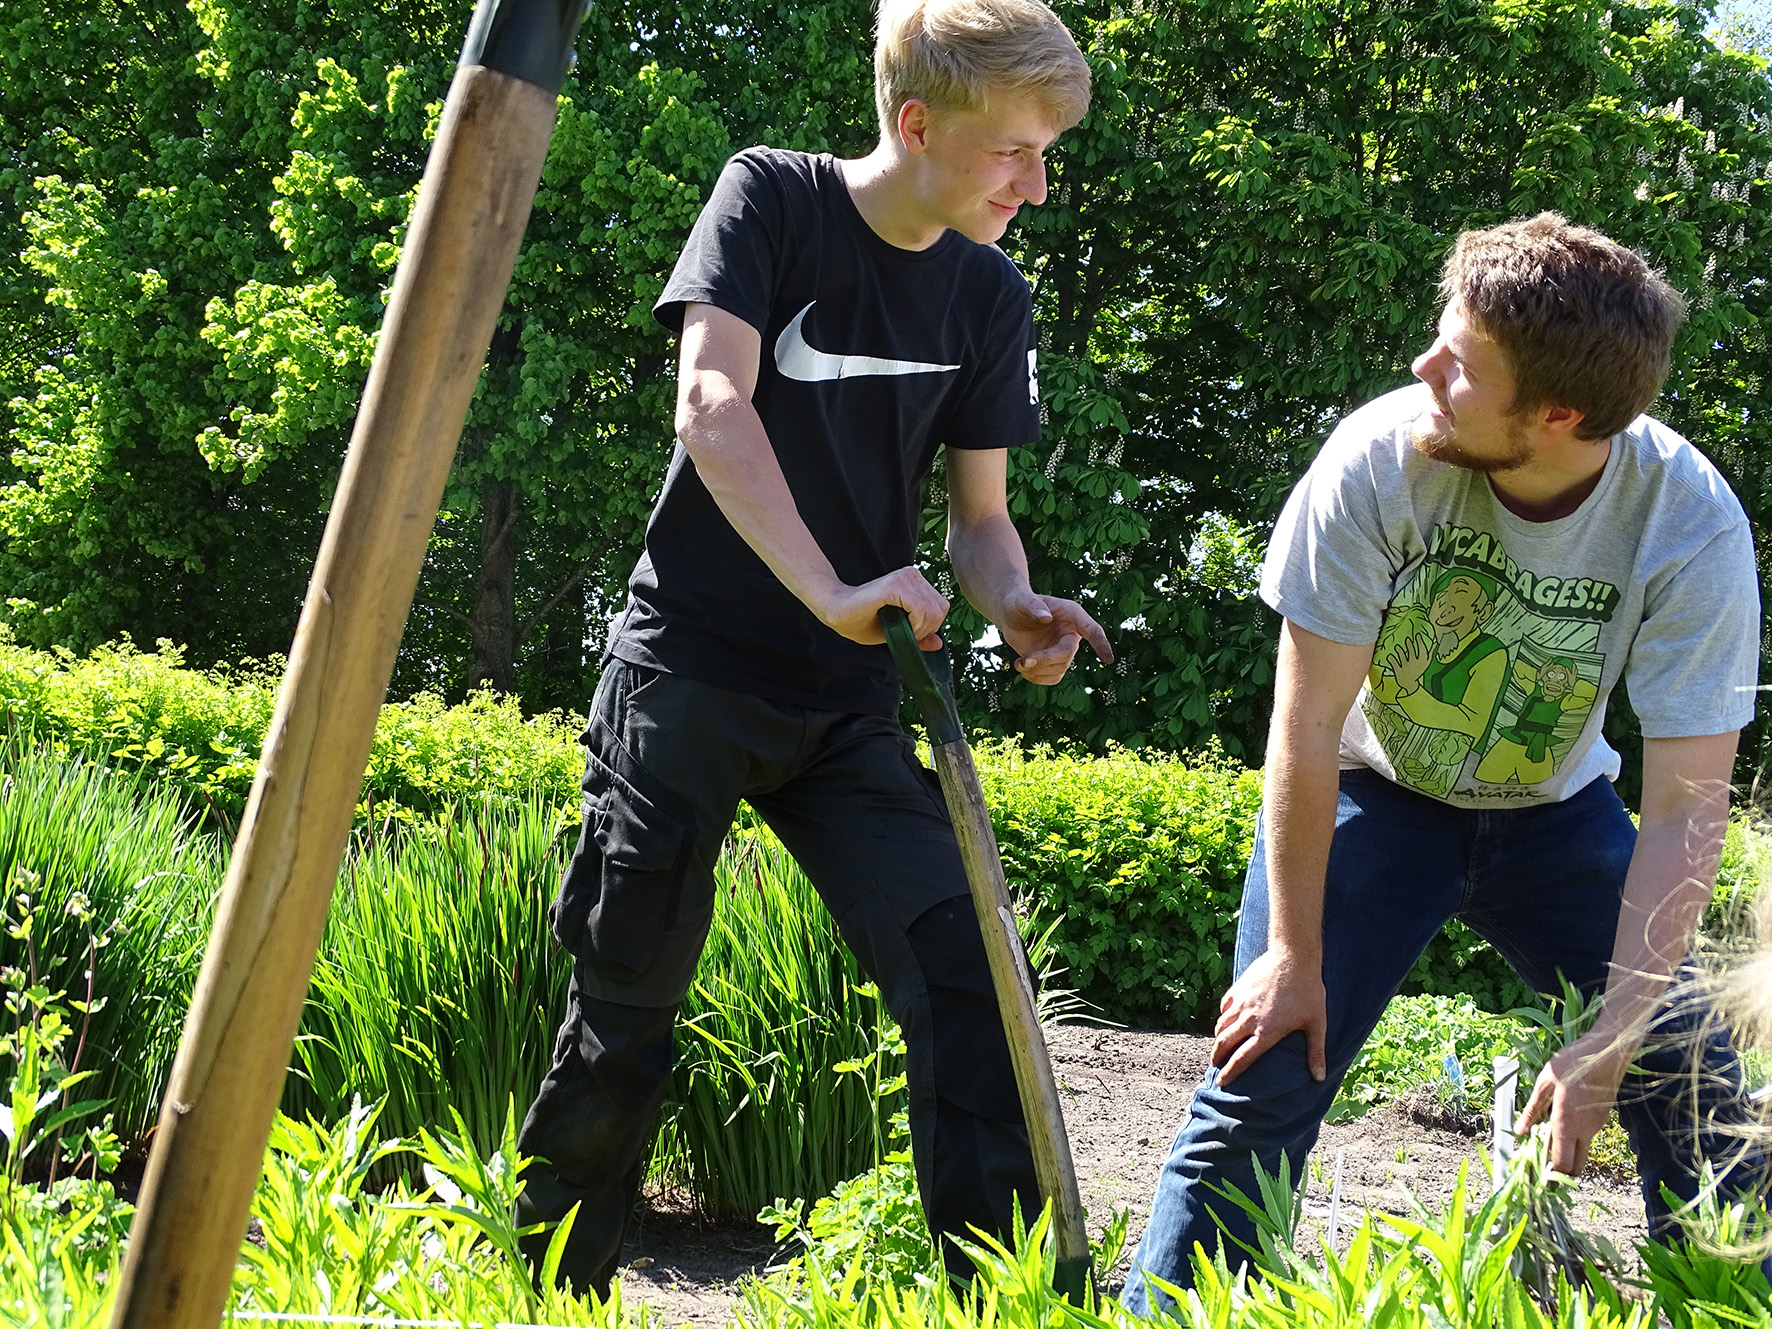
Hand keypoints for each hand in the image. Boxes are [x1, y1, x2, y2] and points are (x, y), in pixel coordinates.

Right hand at [812, 566, 948, 648]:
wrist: (836, 611)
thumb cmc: (862, 620)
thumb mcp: (897, 631)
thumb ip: (919, 635)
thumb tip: (939, 644)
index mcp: (915, 582)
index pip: (941, 607)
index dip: (930, 626)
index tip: (910, 631)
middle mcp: (912, 576)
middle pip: (941, 610)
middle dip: (926, 629)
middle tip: (904, 632)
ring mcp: (905, 578)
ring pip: (933, 611)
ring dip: (918, 628)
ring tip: (898, 628)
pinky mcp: (896, 585)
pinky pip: (920, 609)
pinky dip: (913, 624)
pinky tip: (896, 624)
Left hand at [997, 589, 1113, 685]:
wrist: (1011, 615)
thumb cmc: (1019, 602)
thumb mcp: (1021, 600)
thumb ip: (1033, 605)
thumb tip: (1046, 617)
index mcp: (1072, 614)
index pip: (1091, 630)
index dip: (1100, 644)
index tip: (1108, 659)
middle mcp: (1072, 634)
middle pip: (1067, 654)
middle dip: (1045, 660)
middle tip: (1022, 661)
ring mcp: (1063, 650)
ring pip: (1059, 670)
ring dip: (1037, 671)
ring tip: (1018, 663)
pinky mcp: (1053, 663)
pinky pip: (1052, 678)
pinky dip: (1035, 678)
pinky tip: (1022, 667)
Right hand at [1212, 947, 1326, 1085]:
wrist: (1293, 957)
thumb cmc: (1308, 991)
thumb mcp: (1316, 1024)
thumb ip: (1316, 1052)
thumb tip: (1319, 1077)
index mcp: (1266, 1033)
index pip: (1242, 1059)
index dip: (1230, 1073)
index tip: (1223, 1082)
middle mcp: (1249, 1020)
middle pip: (1224, 1043)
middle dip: (1217, 1057)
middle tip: (1216, 1065)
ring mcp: (1241, 1002)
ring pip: (1221, 1025)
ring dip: (1218, 1037)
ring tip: (1221, 1044)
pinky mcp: (1238, 988)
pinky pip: (1224, 1006)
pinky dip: (1223, 1016)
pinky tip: (1227, 1017)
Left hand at [1388, 635, 1429, 695]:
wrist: (1410, 685)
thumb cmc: (1418, 671)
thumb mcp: (1426, 663)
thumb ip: (1430, 652)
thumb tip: (1435, 642)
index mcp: (1423, 661)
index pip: (1422, 649)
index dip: (1420, 641)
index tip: (1417, 635)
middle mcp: (1415, 664)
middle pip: (1412, 652)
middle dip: (1409, 644)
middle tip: (1408, 639)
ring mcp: (1406, 667)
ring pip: (1403, 656)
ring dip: (1400, 650)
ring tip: (1397, 647)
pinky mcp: (1398, 671)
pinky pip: (1394, 664)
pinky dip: (1392, 659)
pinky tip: (1390, 656)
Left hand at [1515, 1029, 1631, 1174]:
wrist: (1608, 1052)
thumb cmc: (1574, 1062)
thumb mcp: (1546, 1081)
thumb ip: (1532, 1109)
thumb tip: (1519, 1130)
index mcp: (1567, 1123)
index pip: (1560, 1163)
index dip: (1547, 1173)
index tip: (1533, 1171)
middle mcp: (1584, 1131)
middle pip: (1575, 1168)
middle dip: (1559, 1173)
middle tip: (1541, 1163)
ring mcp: (1596, 1127)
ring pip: (1581, 1153)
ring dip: (1566, 1155)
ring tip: (1545, 1141)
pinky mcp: (1601, 1120)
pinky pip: (1586, 1138)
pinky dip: (1573, 1141)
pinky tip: (1559, 1125)